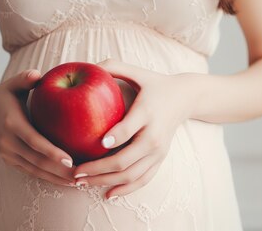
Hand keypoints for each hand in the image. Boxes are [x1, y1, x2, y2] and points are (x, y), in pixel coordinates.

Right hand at [0, 69, 74, 185]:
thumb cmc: (6, 93)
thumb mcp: (14, 83)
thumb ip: (25, 78)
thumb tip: (37, 74)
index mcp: (12, 123)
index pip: (34, 141)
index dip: (52, 152)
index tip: (70, 160)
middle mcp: (8, 142)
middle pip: (36, 161)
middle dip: (59, 171)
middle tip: (81, 175)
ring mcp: (7, 153)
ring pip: (34, 170)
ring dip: (55, 178)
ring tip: (77, 182)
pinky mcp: (10, 160)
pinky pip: (31, 171)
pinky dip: (48, 177)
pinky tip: (65, 181)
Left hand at [72, 58, 198, 198]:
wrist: (186, 98)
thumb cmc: (155, 84)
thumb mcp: (137, 72)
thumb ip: (113, 66)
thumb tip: (86, 66)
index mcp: (147, 112)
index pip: (129, 129)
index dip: (114, 137)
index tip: (97, 143)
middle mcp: (154, 135)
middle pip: (126, 159)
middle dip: (98, 169)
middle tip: (74, 171)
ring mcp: (158, 151)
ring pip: (131, 174)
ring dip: (105, 182)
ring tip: (82, 183)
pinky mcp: (160, 159)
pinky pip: (143, 180)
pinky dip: (125, 189)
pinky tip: (106, 195)